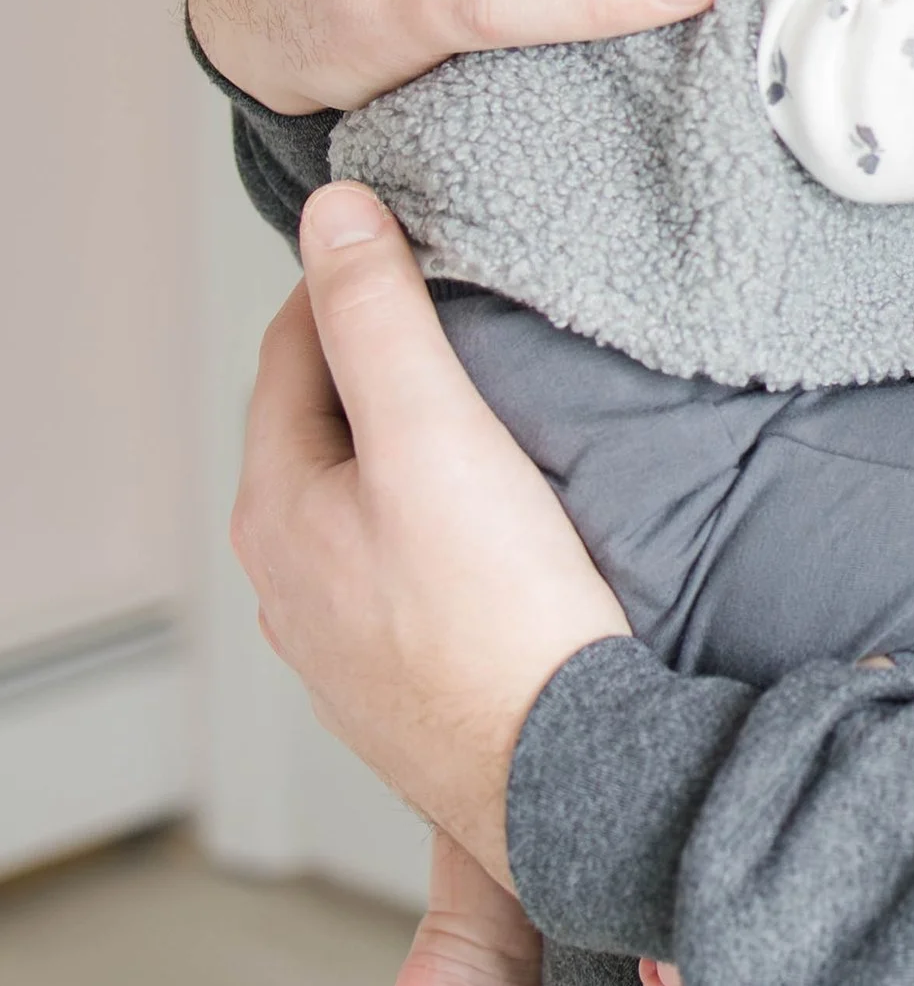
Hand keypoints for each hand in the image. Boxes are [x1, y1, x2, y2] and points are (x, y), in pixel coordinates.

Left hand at [232, 183, 630, 886]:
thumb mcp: (434, 430)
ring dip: (409, 450)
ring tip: (487, 412)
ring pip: (365, 504)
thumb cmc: (499, 612)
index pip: (290, 350)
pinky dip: (439, 523)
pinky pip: (406, 570)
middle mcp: (291, 582)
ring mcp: (344, 642)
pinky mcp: (406, 683)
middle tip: (461, 316)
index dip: (347, 281)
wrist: (565, 774)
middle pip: (323, 428)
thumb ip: (378, 314)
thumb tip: (332, 212)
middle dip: (378, 364)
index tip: (414, 243)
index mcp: (277, 510)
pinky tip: (499, 526)